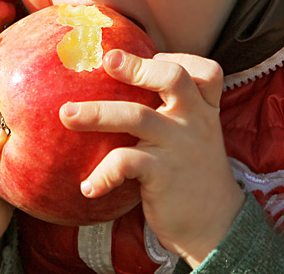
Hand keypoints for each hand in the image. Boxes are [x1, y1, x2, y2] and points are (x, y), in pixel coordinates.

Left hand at [60, 51, 244, 267]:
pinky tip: (87, 186)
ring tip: (66, 115)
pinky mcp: (164, 175)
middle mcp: (195, 121)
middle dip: (137, 66)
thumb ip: (169, 109)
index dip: (180, 58)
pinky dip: (103, 173)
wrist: (216, 228)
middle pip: (173, 78)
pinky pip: (127, 163)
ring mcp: (180, 146)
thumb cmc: (190, 171)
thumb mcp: (192, 134)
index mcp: (203, 108)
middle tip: (106, 60)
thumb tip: (116, 80)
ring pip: (136, 116)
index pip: (206, 71)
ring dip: (96, 113)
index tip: (153, 56)